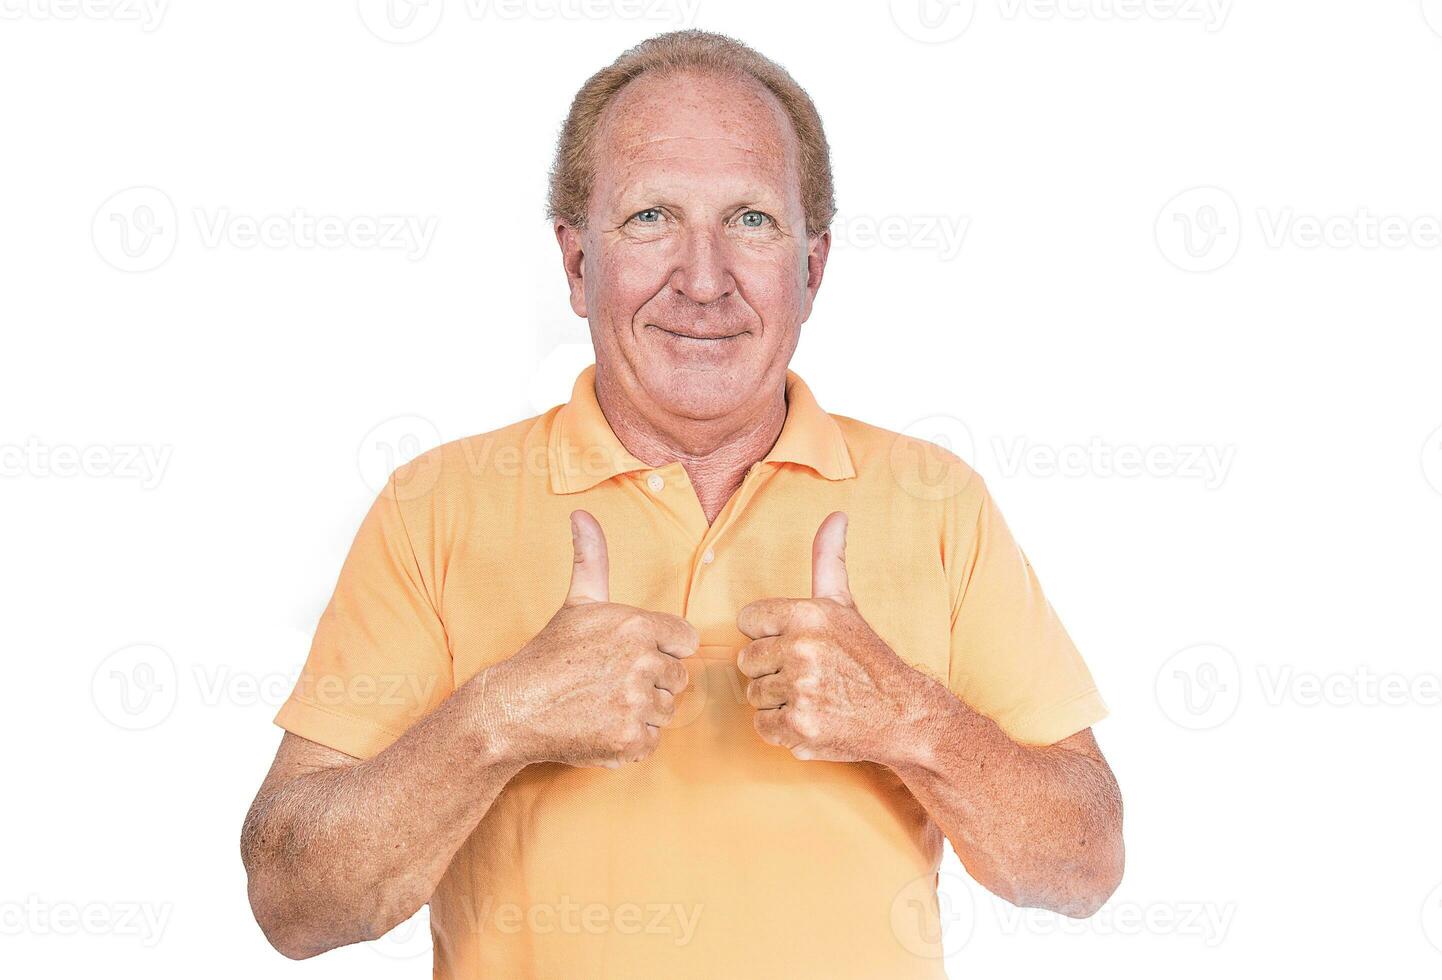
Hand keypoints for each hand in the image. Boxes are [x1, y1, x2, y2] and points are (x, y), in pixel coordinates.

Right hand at [479, 510, 697, 768]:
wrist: (513, 708)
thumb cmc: (549, 654)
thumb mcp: (577, 601)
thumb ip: (592, 556)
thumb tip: (581, 513)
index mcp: (637, 625)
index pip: (686, 641)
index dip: (662, 649)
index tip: (631, 655)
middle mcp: (642, 662)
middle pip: (677, 678)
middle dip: (651, 682)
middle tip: (610, 682)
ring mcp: (636, 703)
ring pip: (667, 710)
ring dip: (642, 712)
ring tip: (604, 704)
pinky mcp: (630, 740)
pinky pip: (653, 740)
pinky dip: (632, 740)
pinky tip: (603, 726)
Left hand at [736, 511, 925, 762]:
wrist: (904, 714)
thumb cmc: (868, 658)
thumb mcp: (845, 604)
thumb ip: (828, 559)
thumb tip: (837, 515)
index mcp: (808, 613)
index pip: (748, 620)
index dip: (767, 635)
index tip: (792, 644)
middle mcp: (801, 648)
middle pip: (747, 660)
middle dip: (771, 670)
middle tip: (807, 675)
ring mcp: (800, 688)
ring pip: (754, 694)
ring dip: (777, 701)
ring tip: (813, 697)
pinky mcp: (800, 726)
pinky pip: (763, 726)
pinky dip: (783, 730)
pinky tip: (812, 719)